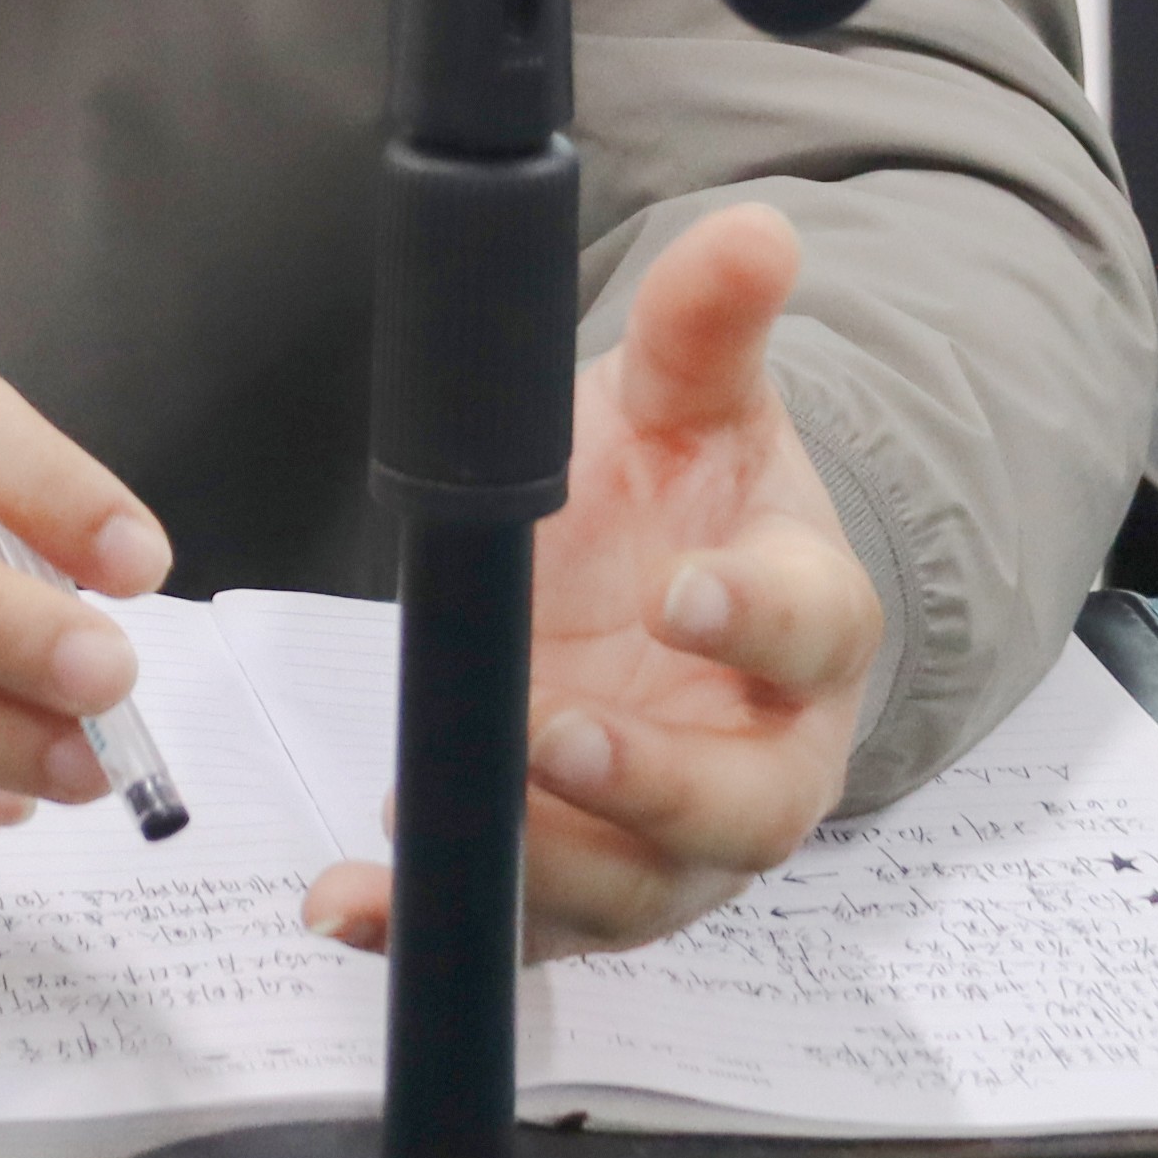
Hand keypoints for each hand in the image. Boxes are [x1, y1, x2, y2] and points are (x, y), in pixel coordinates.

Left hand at [303, 203, 879, 962]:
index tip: (685, 592)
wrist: (673, 596)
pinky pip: (521, 928)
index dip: (755, 616)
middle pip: (739, 805)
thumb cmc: (692, 505)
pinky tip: (348, 903)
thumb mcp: (694, 404)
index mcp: (806, 627)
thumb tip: (755, 229)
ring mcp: (673, 840)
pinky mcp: (585, 886)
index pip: (810, 628)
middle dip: (653, 783)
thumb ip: (709, 326)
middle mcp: (759, 755)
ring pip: (633, 890)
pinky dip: (429, 921)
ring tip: (434, 821)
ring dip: (542, 869)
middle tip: (564, 737)